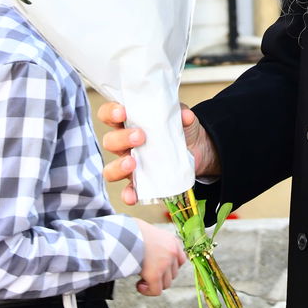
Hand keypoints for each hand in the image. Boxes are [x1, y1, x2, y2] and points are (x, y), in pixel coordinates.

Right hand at [98, 102, 219, 205]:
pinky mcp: (140, 183)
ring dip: (119, 166)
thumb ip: (182, 114)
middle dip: (121, 138)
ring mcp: (130, 164)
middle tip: (140, 136)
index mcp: (130, 123)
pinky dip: (128, 194)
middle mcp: (125, 144)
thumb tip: (184, 116)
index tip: (122, 112)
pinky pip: (128, 191)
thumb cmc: (181, 129)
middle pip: (109, 141)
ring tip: (133, 163)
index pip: (109, 114)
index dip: (110, 112)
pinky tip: (133, 195)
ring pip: (111, 168)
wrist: (198, 150)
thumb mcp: (182, 118)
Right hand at [134, 220, 186, 295]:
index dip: (169, 267)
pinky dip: (148, 291)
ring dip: (154, 284)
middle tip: (147, 273)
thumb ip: (158, 244)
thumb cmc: (133, 232)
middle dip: (161, 276)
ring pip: (166, 284)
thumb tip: (153, 256)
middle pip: (173, 274)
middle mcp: (172, 252)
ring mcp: (165, 264)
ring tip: (142, 278)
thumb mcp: (152, 234)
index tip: (158, 267)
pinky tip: (139, 285)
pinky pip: (156, 291)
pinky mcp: (155, 275)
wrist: (125, 233)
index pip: (180, 260)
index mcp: (172, 241)